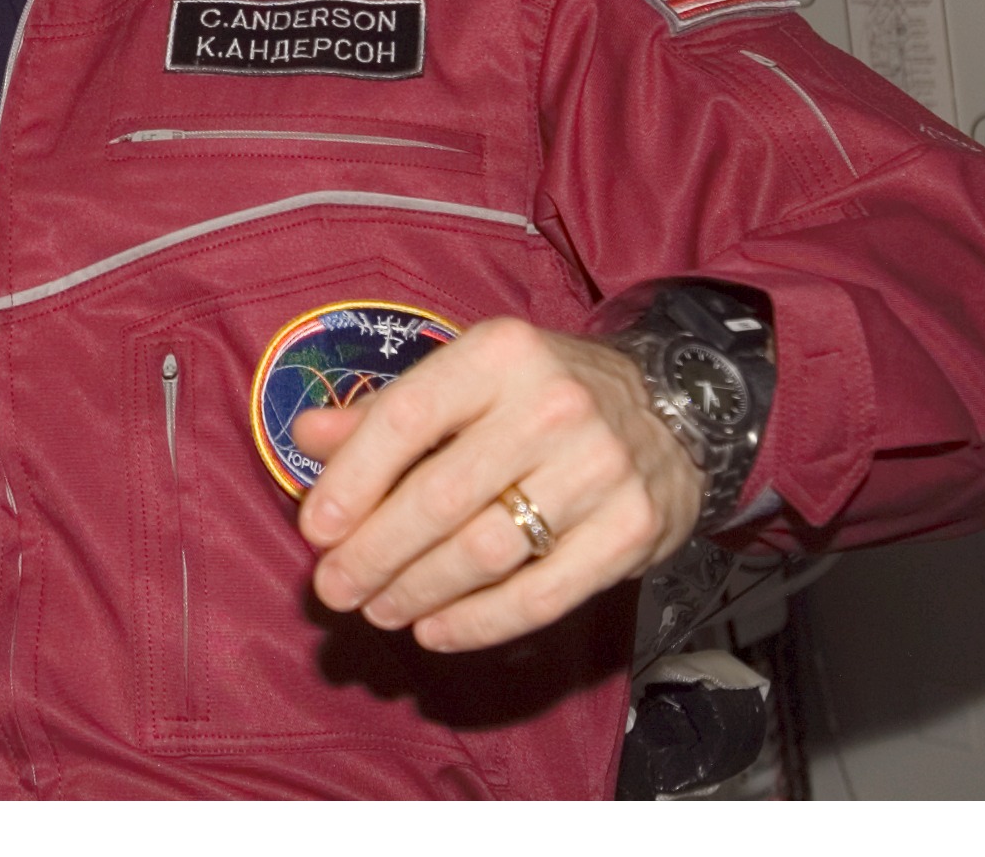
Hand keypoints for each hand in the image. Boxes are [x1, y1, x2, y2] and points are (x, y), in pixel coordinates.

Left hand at [292, 317, 702, 652]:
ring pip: (485, 551)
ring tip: (379, 609)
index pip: (406, 418)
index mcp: (501, 353)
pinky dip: (478, 622)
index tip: (316, 530)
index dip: (351, 481)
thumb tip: (306, 435)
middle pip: (440, 496)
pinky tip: (436, 630)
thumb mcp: (468, 377)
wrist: (678, 408)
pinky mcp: (631, 529)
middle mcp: (553, 405)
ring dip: (418, 592)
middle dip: (374, 553)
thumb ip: (386, 409)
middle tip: (335, 588)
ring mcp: (599, 469)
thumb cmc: (543, 394)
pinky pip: (540, 594)